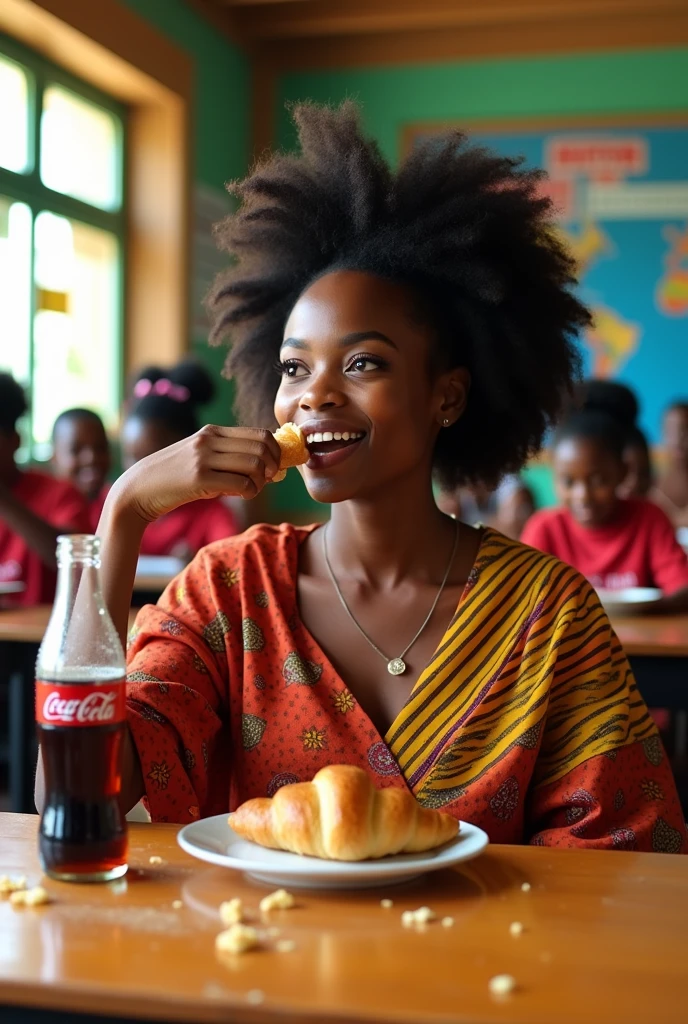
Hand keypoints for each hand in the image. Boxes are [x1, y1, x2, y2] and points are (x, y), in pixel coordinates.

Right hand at [113, 425, 280, 522]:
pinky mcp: (199, 479)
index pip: (260, 433)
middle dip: (272, 466)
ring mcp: (203, 458)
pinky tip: (242, 495)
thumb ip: (230, 458)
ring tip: (251, 489)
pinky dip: (250, 492)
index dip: (275, 451)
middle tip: (267, 480)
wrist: (139, 489)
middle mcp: (209, 440)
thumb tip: (269, 467)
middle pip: (262, 447)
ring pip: (255, 465)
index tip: (274, 467)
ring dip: (261, 482)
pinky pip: (241, 484)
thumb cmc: (174, 478)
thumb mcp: (202, 458)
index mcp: (213, 431)